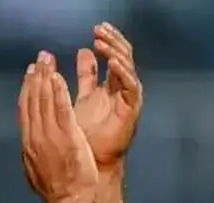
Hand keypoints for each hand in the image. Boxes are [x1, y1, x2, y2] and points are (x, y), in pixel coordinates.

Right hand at [18, 51, 97, 202]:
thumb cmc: (56, 191)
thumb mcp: (36, 170)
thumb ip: (31, 154)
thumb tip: (27, 146)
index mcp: (28, 143)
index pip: (25, 110)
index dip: (27, 90)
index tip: (31, 75)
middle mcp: (35, 136)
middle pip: (32, 101)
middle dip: (36, 77)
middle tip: (40, 58)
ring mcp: (50, 136)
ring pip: (44, 101)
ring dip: (46, 77)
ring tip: (48, 60)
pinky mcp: (67, 137)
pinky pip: (61, 109)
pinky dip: (58, 92)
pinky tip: (58, 77)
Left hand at [74, 22, 142, 169]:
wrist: (90, 163)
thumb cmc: (85, 136)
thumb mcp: (82, 97)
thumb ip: (86, 75)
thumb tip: (84, 50)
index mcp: (112, 86)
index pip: (114, 55)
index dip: (107, 41)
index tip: (96, 29)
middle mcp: (123, 90)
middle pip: (124, 56)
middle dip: (113, 41)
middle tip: (100, 28)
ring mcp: (129, 99)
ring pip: (127, 68)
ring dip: (115, 52)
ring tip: (102, 42)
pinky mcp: (132, 110)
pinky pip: (130, 86)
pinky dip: (122, 73)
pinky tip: (111, 62)